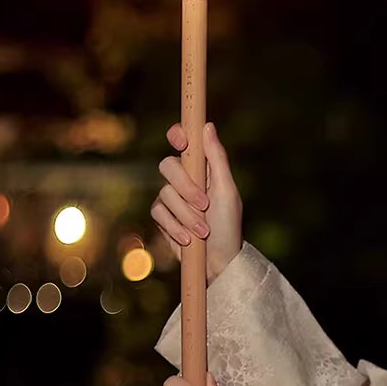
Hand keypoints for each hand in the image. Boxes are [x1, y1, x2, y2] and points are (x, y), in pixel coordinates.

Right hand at [152, 122, 243, 281]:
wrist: (218, 260)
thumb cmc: (228, 224)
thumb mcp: (227, 190)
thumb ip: (217, 158)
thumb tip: (207, 126)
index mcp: (203, 166)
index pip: (184, 140)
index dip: (177, 133)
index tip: (181, 140)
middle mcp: (185, 177)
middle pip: (168, 165)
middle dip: (185, 187)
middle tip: (204, 204)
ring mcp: (171, 196)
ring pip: (164, 193)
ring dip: (186, 214)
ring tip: (203, 229)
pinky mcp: (162, 216)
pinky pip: (158, 212)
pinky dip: (175, 226)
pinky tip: (188, 238)